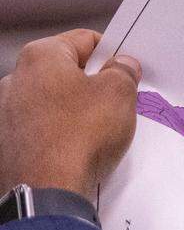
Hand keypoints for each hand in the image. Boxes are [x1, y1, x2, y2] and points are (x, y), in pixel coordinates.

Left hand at [0, 30, 141, 201]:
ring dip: (76, 110)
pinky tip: (77, 149)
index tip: (126, 70)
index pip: (85, 40)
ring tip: (98, 132)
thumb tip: (122, 65)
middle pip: (66, 71)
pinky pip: (43, 127)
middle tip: (117, 104)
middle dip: (94, 85)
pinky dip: (61, 133)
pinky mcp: (8, 140)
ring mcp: (8, 111)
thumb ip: (123, 72)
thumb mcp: (119, 94)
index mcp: (41, 57)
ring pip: (54, 101)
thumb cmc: (78, 137)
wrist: (47, 189)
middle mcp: (16, 79)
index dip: (112, 54)